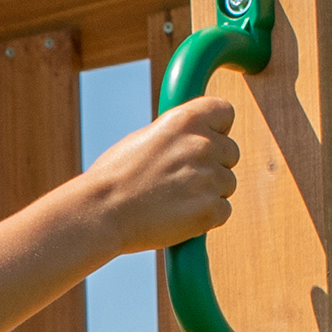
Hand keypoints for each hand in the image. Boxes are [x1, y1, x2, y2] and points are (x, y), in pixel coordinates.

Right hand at [82, 97, 238, 256]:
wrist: (101, 212)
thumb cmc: (113, 178)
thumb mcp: (146, 139)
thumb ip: (177, 138)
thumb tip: (192, 142)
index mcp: (187, 119)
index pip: (226, 113)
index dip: (217, 130)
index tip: (204, 143)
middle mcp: (203, 144)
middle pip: (231, 153)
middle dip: (212, 167)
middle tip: (181, 182)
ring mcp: (209, 178)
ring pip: (227, 185)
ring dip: (208, 194)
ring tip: (174, 202)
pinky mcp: (209, 210)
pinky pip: (223, 212)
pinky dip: (206, 218)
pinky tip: (179, 218)